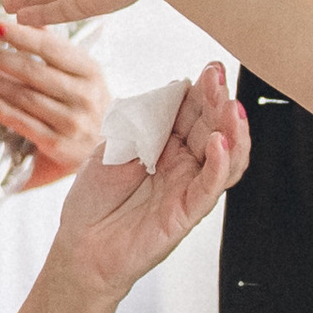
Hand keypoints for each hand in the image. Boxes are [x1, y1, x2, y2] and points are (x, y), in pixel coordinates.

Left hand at [0, 19, 108, 183]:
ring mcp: (70, 121)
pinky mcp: (56, 144)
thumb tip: (28, 18)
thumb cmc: (88, 105)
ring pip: (22, 95)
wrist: (110, 149)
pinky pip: (19, 120)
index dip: (20, 35)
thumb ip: (56, 48)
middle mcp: (83, 95)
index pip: (50, 47)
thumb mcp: (83, 73)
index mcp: (90, 71)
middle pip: (31, 71)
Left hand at [47, 62, 247, 290]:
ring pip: (226, 158)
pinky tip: (220, 145)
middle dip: (219, 101)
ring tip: (231, 107)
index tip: (211, 68)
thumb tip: (176, 90)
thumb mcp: (114, 146)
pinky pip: (210, 189)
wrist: (80, 244)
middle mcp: (184, 163)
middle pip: (214, 128)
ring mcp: (188, 187)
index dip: (204, 90)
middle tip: (219, 77)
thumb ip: (144, 122)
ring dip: (232, 131)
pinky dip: (220, 166)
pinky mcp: (186, 213)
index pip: (194, 111)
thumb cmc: (95, 197)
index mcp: (167, 143)